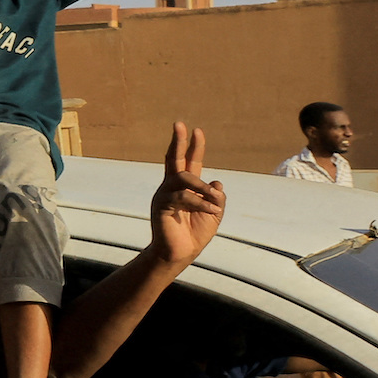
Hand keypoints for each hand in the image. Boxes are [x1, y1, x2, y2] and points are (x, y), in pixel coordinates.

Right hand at [147, 123, 225, 269]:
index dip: (194, 146)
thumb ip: (216, 197)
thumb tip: (216, 182)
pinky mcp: (161, 205)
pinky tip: (212, 211)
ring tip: (215, 204)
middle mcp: (172, 187)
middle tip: (179, 124)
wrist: (180, 253)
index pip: (189, 162)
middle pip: (174, 159)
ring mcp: (164, 195)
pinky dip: (201, 203)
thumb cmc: (195, 233)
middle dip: (178, 141)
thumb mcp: (214, 212)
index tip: (196, 130)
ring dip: (202, 189)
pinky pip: (184, 197)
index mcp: (185, 187)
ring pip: (184, 178)